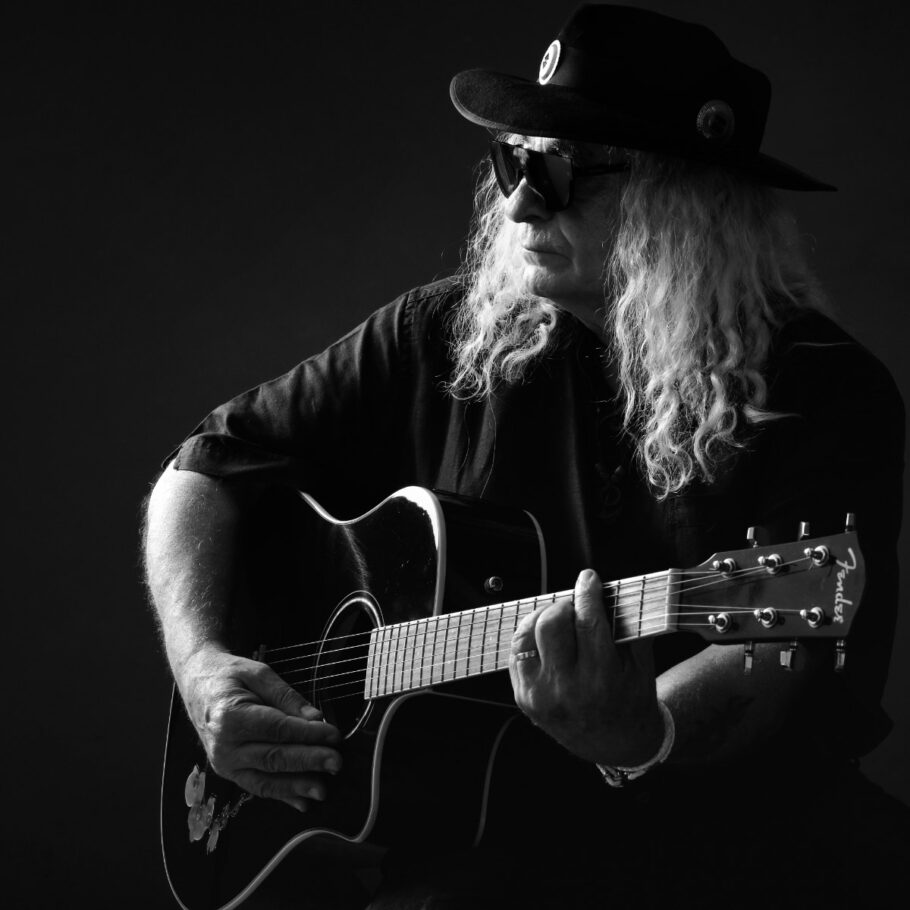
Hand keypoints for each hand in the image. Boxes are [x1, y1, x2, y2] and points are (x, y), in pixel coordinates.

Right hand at [179, 645, 342, 811]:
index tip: (335, 735)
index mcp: (230, 716)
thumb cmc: (229, 676)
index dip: (308, 734)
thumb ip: (287, 696)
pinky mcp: (229, 773)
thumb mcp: (259, 673)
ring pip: (266, 779)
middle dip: (309, 762)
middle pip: (274, 757)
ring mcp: (224, 764)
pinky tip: (302, 802)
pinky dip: (281, 795)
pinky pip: (257, 787)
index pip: (277, 729)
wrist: (198, 685)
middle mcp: (224, 746)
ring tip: (323, 790)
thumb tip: (315, 718)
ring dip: (297, 786)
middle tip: (336, 763)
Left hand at [508, 569, 663, 765]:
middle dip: (563, 605)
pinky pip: (516, 652)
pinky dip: (529, 637)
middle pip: (551, 624)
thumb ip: (630, 628)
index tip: (588, 578)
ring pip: (526, 635)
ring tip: (559, 620)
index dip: (587, 593)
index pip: (587, 622)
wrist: (615, 744)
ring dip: (542, 618)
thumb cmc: (630, 700)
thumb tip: (612, 591)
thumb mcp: (641, 665)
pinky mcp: (523, 697)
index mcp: (601, 680)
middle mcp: (566, 689)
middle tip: (575, 607)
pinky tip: (545, 638)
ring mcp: (540, 695)